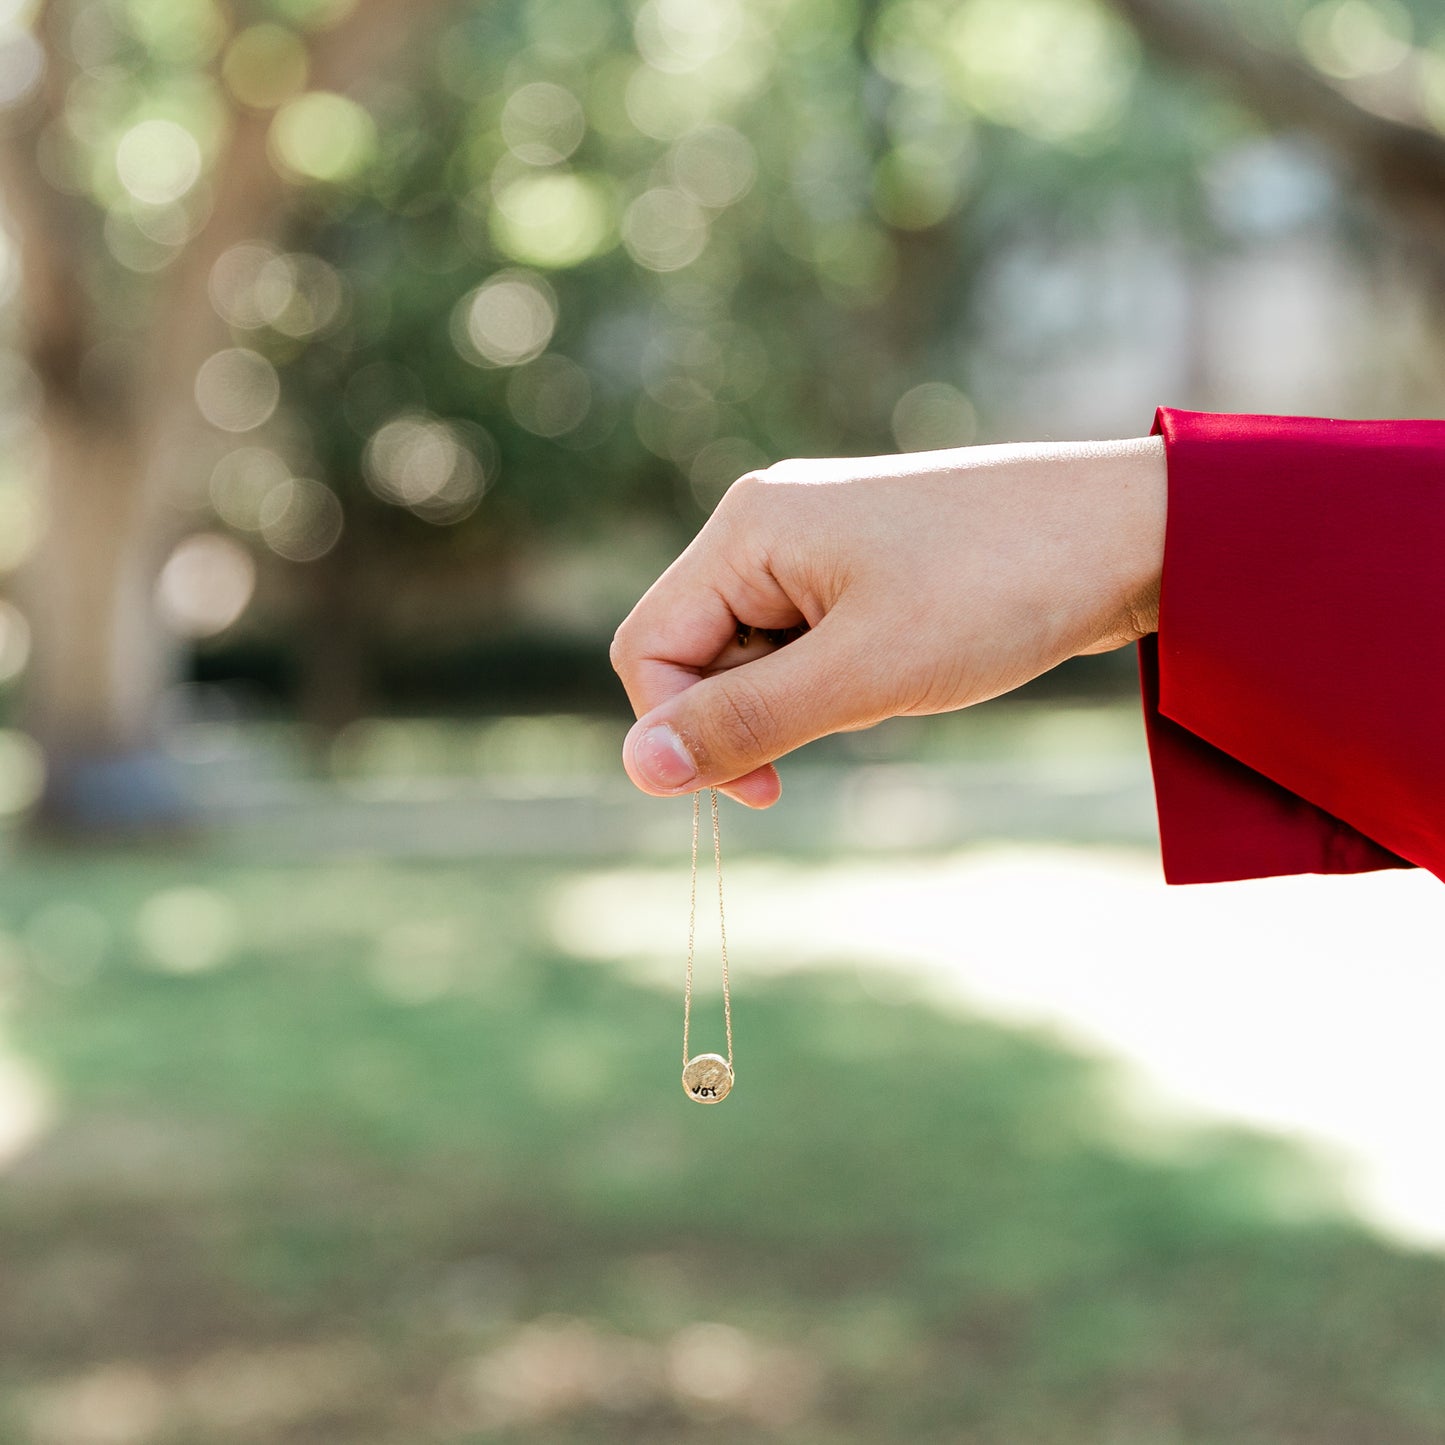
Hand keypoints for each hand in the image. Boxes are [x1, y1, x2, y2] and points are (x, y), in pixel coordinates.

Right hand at [610, 436, 1166, 806]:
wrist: (1131, 531)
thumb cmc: (997, 591)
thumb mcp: (863, 675)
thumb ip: (744, 722)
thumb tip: (636, 771)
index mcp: (748, 528)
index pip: (651, 649)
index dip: (681, 733)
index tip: (763, 791)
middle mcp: (769, 521)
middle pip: (700, 649)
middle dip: (757, 710)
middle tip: (852, 718)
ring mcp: (820, 537)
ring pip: (760, 649)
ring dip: (808, 694)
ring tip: (898, 677)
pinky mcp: (865, 560)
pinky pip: (811, 635)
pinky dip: (843, 673)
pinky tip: (912, 661)